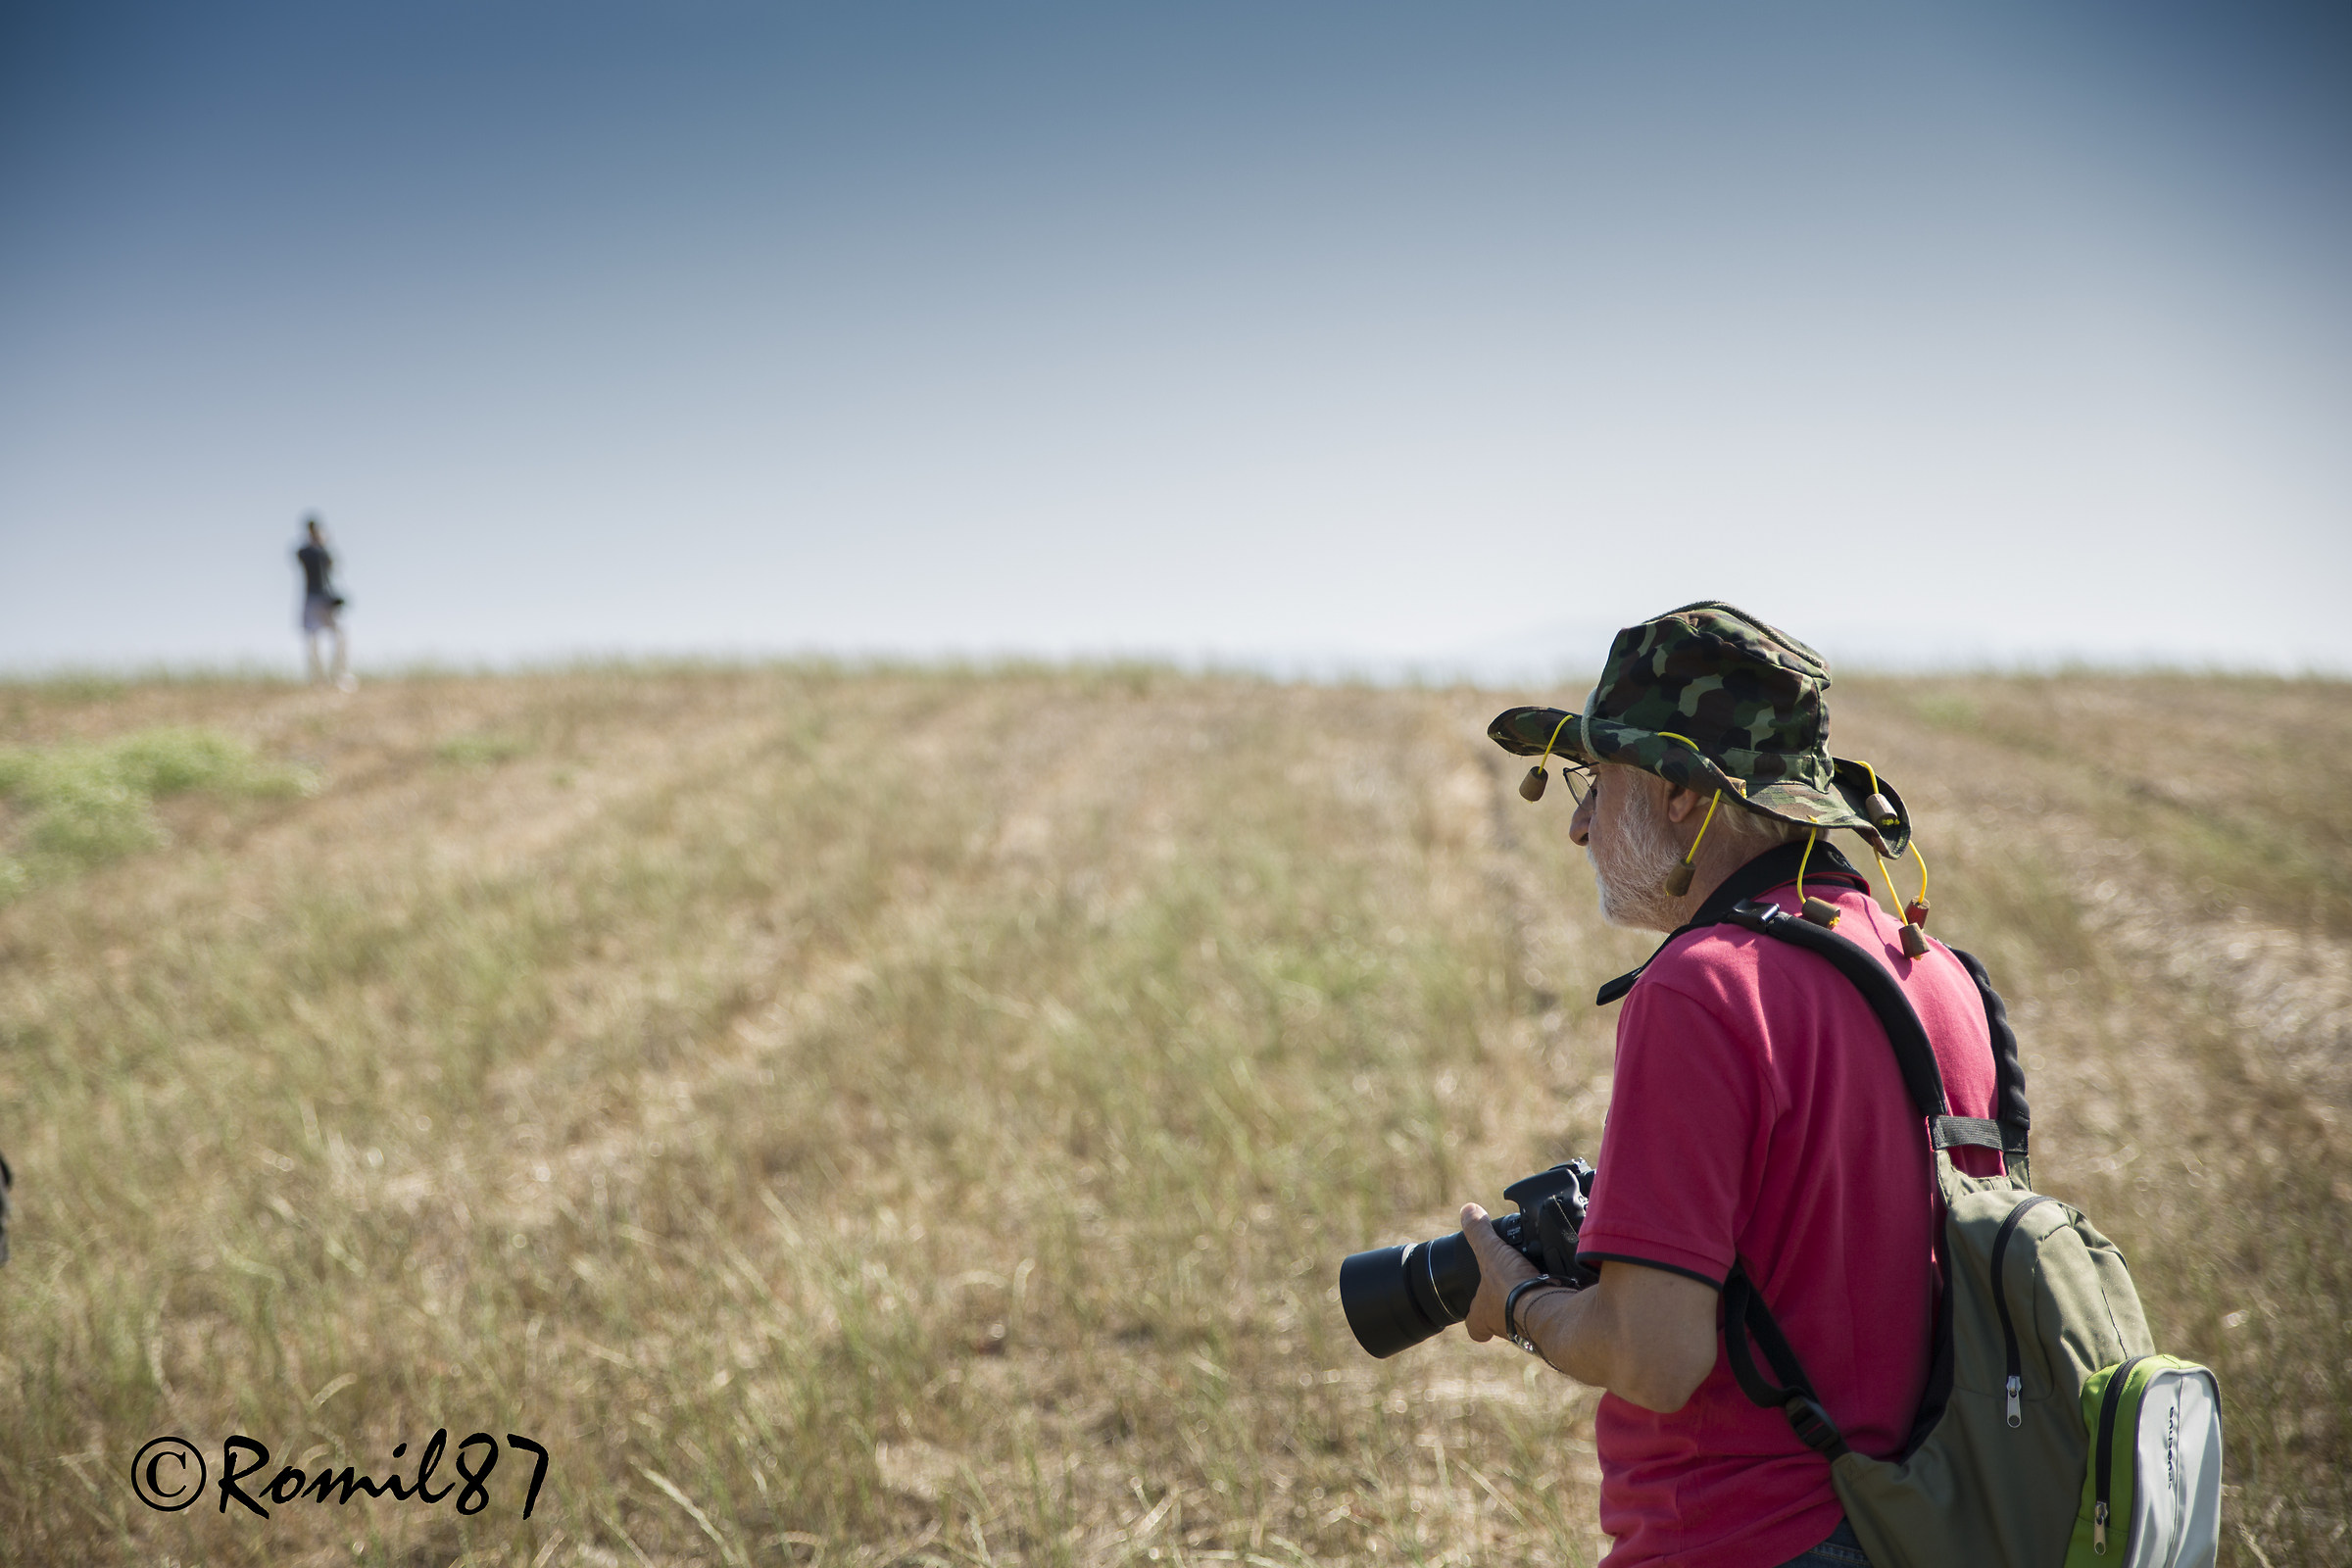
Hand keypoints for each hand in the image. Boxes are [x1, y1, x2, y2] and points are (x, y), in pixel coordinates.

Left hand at [1459, 1203, 1540, 1343]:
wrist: (1548, 1311)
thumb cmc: (1511, 1287)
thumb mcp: (1490, 1251)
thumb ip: (1479, 1232)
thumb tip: (1467, 1210)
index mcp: (1484, 1314)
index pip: (1474, 1325)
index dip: (1474, 1316)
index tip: (1477, 1307)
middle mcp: (1505, 1328)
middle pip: (1501, 1324)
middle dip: (1506, 1307)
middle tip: (1511, 1289)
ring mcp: (1530, 1332)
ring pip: (1527, 1323)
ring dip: (1531, 1306)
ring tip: (1537, 1284)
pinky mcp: (1553, 1328)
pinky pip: (1551, 1317)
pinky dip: (1553, 1303)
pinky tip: (1559, 1287)